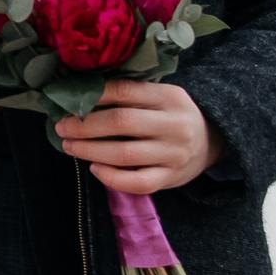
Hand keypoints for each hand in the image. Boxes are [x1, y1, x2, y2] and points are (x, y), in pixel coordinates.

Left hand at [55, 80, 225, 194]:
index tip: (70, 100)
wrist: (213, 140)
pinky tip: (95, 169)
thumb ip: (131, 94)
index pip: (126, 91)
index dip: (94, 95)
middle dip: (84, 125)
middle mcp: (174, 125)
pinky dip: (112, 178)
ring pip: (125, 154)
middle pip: (121, 123)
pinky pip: (138, 183)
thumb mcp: (161, 96)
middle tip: (62, 126)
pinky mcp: (171, 178)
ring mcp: (174, 154)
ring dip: (90, 150)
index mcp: (170, 97)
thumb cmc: (173, 115)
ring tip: (69, 146)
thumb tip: (81, 92)